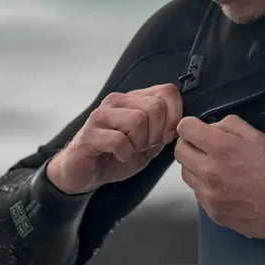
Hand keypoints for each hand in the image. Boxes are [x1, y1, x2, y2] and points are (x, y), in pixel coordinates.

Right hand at [47, 83, 182, 194]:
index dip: (174, 115)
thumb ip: (164, 130)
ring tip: (130, 149)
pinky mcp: (90, 133)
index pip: (167, 91)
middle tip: (143, 145)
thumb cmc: (115, 155)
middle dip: (156, 133)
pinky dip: (125, 153)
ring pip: (138, 120)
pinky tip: (118, 155)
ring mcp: (102, 115)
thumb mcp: (148, 143)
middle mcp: (118, 101)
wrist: (84, 173)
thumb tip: (180, 124)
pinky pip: (120, 140)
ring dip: (139, 143)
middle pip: (156, 107)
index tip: (166, 135)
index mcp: (134, 100)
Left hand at [174, 114, 264, 239]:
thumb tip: (211, 126)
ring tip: (213, 166)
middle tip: (202, 145)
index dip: (189, 125)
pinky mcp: (211, 211)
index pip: (185, 129)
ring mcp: (208, 193)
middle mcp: (210, 170)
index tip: (194, 128)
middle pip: (179, 151)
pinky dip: (203, 185)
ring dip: (194, 165)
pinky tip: (220, 184)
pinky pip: (196, 192)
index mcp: (221, 148)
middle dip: (189, 144)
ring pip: (184, 173)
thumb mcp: (257, 136)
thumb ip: (230, 125)